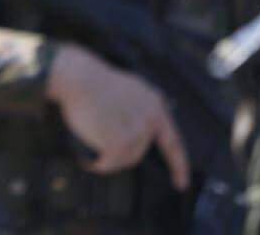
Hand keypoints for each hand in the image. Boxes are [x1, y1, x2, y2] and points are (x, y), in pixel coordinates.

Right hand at [45, 43, 188, 189]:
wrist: (77, 76)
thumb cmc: (92, 80)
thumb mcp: (127, 89)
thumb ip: (139, 108)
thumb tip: (139, 133)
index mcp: (154, 104)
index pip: (172, 141)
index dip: (178, 165)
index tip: (182, 183)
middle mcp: (151, 119)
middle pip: (139, 152)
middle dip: (119, 152)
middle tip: (98, 139)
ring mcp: (137, 131)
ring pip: (123, 159)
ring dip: (107, 158)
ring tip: (89, 140)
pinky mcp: (121, 142)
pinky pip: (108, 163)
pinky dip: (95, 163)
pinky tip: (87, 158)